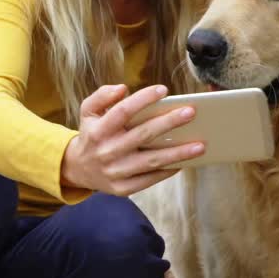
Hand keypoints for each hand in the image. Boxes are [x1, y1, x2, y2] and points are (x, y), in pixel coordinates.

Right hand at [60, 84, 204, 195]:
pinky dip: (168, 171)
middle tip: (191, 113)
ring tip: (200, 145)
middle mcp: (106, 151)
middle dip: (169, 123)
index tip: (164, 90)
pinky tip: (184, 162)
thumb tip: (123, 89)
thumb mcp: (88, 112)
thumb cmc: (91, 134)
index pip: (123, 111)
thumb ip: (101, 96)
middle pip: (142, 135)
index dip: (143, 99)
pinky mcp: (122, 188)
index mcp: (98, 130)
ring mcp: (115, 172)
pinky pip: (149, 179)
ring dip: (177, 153)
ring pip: (151, 161)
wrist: (78, 169)